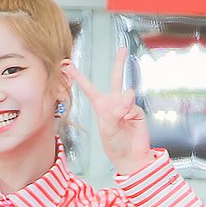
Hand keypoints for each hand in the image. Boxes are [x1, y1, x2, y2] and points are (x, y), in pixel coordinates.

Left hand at [67, 49, 153, 173]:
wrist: (131, 157)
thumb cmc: (115, 146)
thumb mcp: (106, 130)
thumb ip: (113, 112)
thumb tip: (126, 98)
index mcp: (101, 107)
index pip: (89, 88)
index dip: (78, 76)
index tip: (68, 65)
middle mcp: (114, 103)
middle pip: (116, 78)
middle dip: (119, 63)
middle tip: (123, 50)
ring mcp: (127, 106)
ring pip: (125, 93)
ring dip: (121, 106)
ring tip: (120, 119)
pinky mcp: (137, 111)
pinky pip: (132, 104)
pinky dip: (129, 111)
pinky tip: (128, 120)